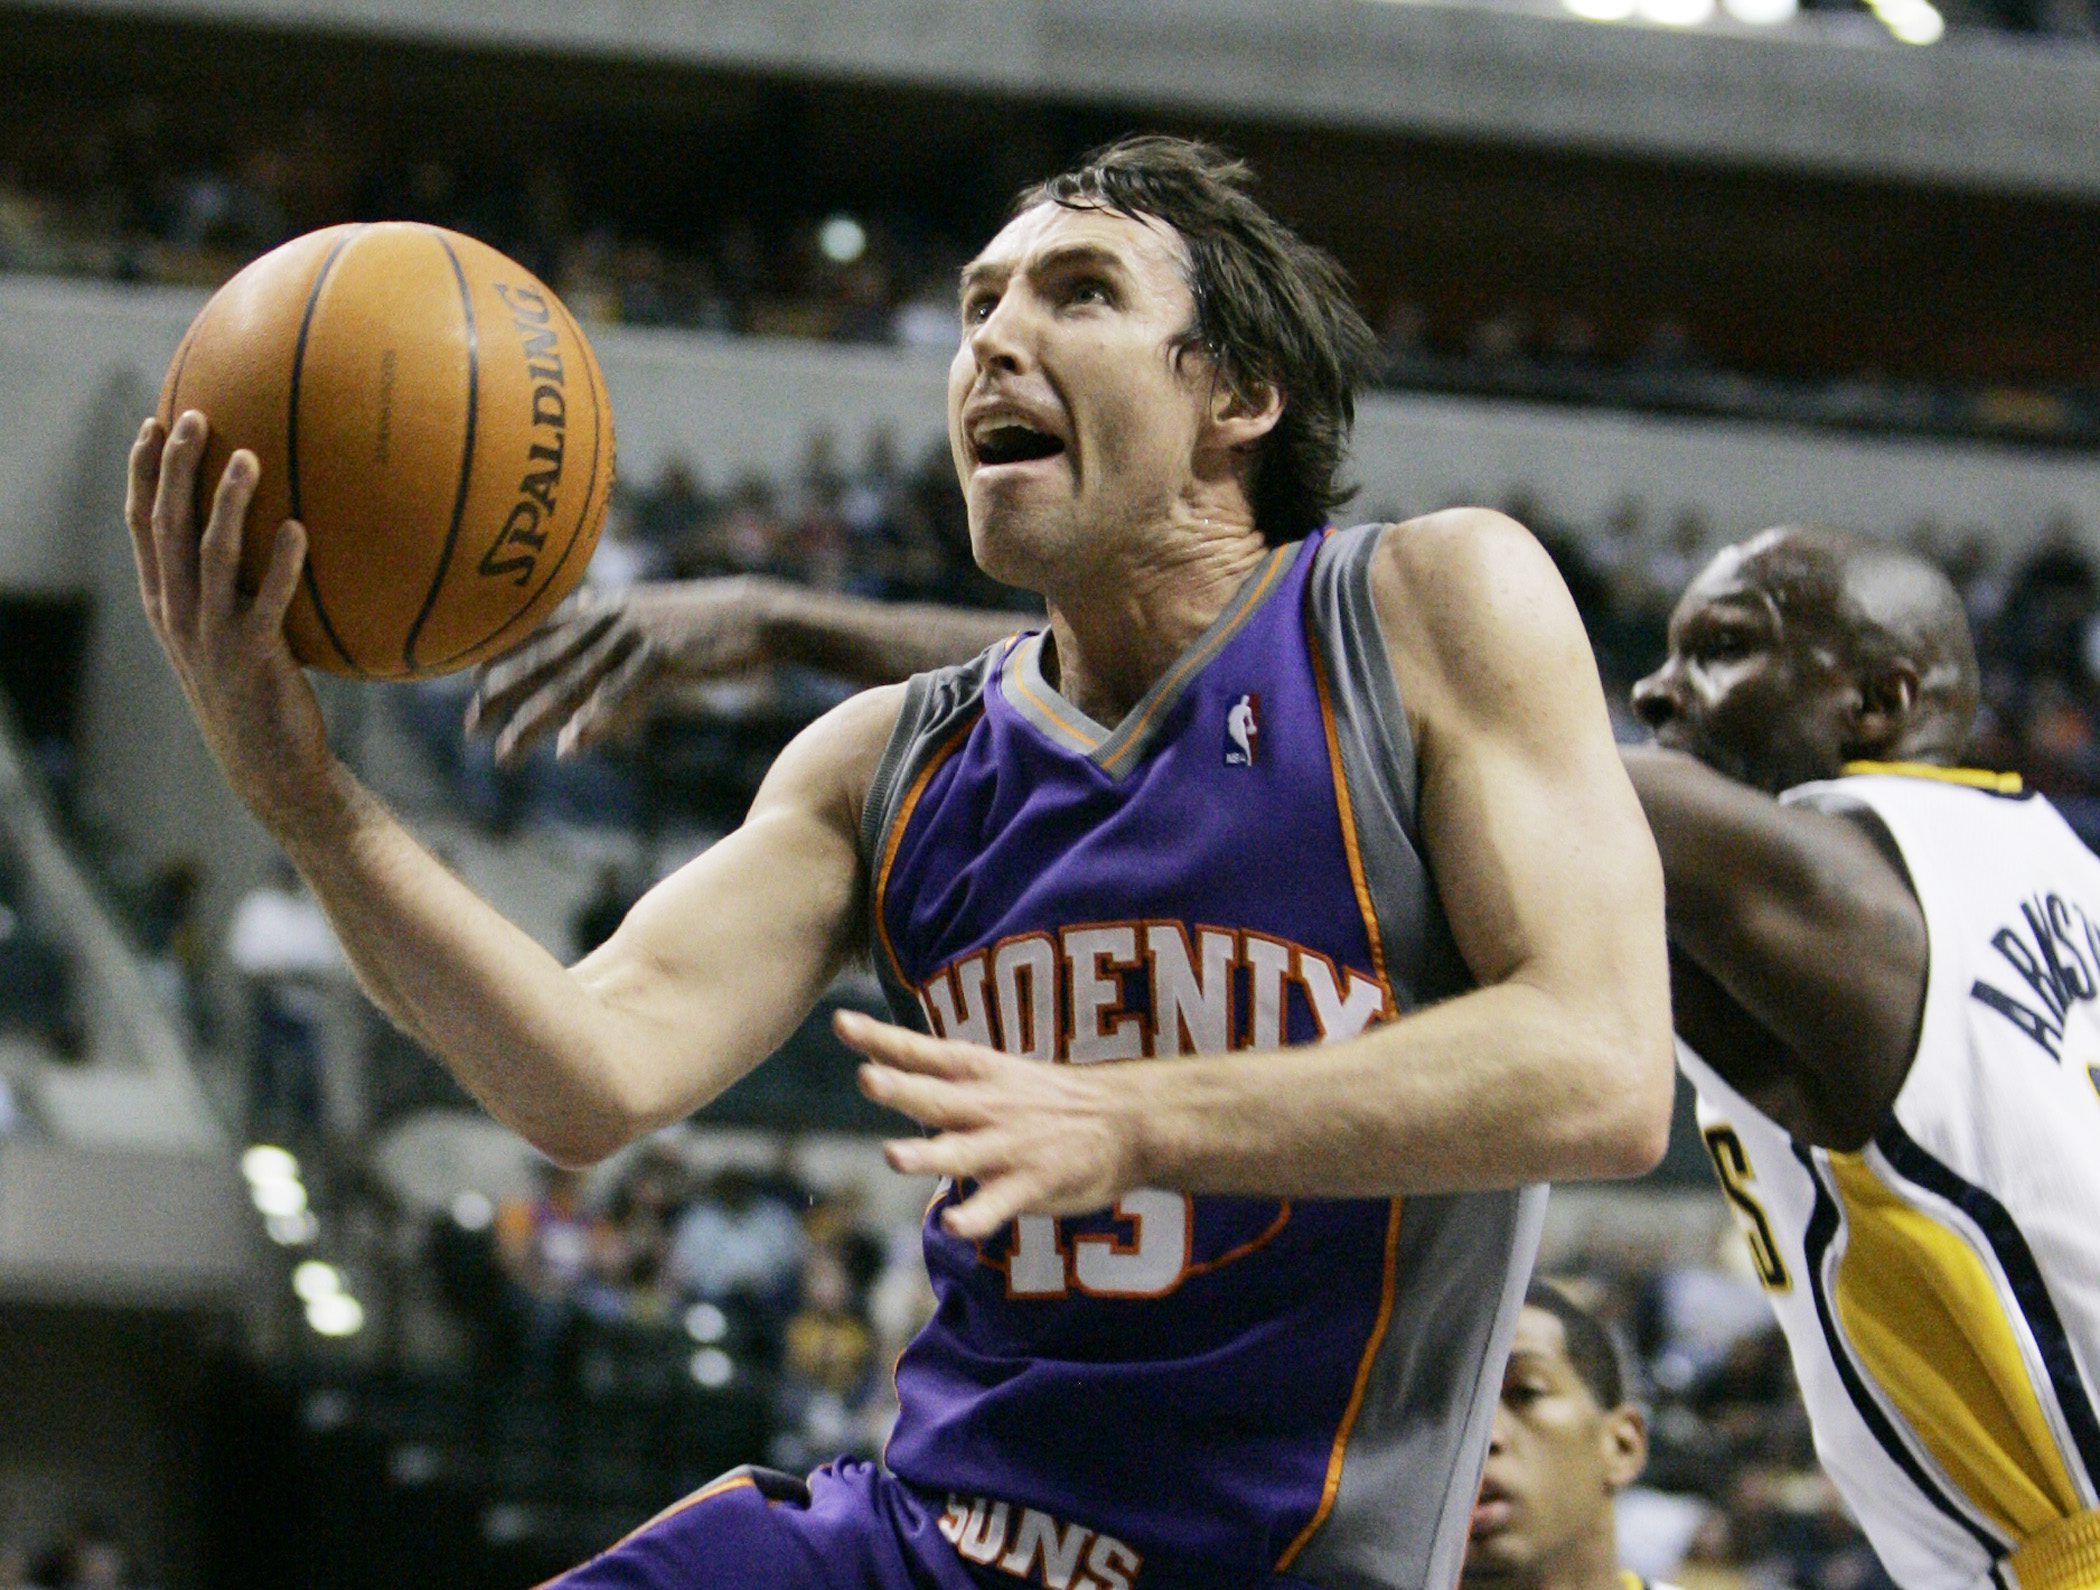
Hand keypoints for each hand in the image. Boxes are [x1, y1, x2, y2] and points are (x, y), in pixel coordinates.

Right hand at [127, 412, 331, 827]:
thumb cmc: (256, 693)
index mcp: (164, 603)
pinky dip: (281, 565)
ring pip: (210, 556)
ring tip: (249, 457)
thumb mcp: (227, 634)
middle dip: (174, 467)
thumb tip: (269, 526)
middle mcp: (178, 613)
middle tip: (193, 416)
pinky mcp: (255, 657)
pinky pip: (268, 603)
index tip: (152, 423)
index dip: (142, 473)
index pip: (141, 525)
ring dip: (227, 503)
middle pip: (165, 526)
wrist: (269, 767)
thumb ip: (230, 586)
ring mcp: (212, 636)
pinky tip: (298, 530)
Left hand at [465, 577, 785, 764]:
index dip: (499, 658)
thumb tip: (582, 613)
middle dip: (501, 696)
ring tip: (506, 754)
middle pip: (541, 659)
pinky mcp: (663, 658)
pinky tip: (569, 749)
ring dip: (534, 722)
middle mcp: (608, 617)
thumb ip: (612, 616)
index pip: (535, 631)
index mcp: (602, 606)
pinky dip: (592, 723)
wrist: (759, 616)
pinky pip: (618, 696)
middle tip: (470, 730)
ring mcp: (634, 637)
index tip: (469, 689)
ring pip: (571, 683)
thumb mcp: (651, 611)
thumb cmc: (706, 621)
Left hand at [834, 1009, 1149, 1239]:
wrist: (1128, 1121)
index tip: (840, 1023)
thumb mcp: (1000, 1074)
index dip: (881, 1039)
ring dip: (926, 1155)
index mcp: (979, 1074)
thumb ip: (944, 1079)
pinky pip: (998, 1204)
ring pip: (959, 1152)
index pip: (922, 1052)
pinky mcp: (1032, 1184)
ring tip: (893, 1156)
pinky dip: (975, 1216)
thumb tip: (883, 1064)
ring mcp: (1009, 1146)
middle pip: (935, 1097)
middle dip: (900, 1089)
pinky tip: (954, 1226)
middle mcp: (988, 1106)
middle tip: (865, 1078)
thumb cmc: (1053, 1099)